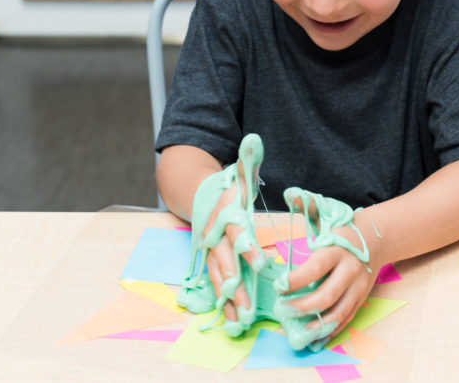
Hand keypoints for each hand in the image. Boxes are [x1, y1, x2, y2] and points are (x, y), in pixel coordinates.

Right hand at [196, 150, 264, 326]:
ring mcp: (210, 251)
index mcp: (226, 216)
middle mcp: (215, 236)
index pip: (237, 233)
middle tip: (249, 304)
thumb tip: (254, 139)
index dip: (247, 247)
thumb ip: (248, 159)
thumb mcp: (238, 172)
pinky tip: (232, 319)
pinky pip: (216, 285)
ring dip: (229, 298)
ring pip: (219, 278)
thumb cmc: (227, 187)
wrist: (197, 196)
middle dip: (237, 284)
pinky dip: (223, 302)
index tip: (260, 263)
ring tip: (240, 319)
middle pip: (226, 262)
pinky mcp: (209, 262)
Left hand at [280, 210, 383, 336]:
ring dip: (317, 326)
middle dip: (303, 307)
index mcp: (337, 250)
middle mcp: (349, 271)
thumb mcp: (327, 214)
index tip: (278, 286)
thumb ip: (308, 205)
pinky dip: (331, 332)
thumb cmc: (343, 228)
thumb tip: (290, 192)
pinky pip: (346, 320)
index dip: (295, 280)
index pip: (315, 269)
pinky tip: (315, 341)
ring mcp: (357, 288)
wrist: (377, 238)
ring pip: (338, 313)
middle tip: (282, 310)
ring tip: (297, 333)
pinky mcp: (360, 299)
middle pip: (327, 296)